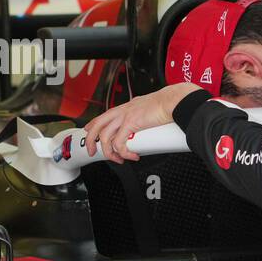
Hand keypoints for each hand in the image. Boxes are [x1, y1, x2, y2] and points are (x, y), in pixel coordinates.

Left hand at [83, 83, 199, 162]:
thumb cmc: (166, 104)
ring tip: (119, 159)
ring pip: (105, 137)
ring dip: (109, 152)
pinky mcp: (130, 124)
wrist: (172, 101)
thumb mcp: (148, 109)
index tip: (89, 133)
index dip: (93, 125)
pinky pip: (120, 143)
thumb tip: (145, 126)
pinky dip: (124, 153)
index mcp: (125, 107)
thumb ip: (143, 117)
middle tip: (93, 152)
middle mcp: (122, 111)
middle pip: (97, 126)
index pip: (103, 116)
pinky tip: (131, 156)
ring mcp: (124, 117)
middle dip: (91, 141)